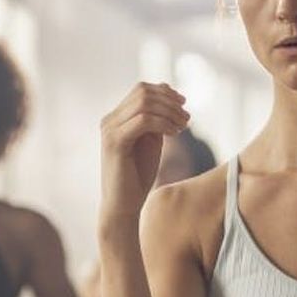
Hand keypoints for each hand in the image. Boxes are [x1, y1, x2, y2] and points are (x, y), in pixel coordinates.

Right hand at [99, 83, 188, 218]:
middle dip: (170, 101)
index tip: (183, 104)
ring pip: (144, 103)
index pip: (140, 90)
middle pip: (142, 92)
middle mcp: (109, 121)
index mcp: (115, 118)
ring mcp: (110, 130)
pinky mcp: (115, 143)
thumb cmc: (137, 176)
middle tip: (186, 117)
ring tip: (183, 126)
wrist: (122, 206)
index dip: (165, 91)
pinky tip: (174, 134)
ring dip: (170, 112)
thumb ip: (156, 119)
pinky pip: (143, 121)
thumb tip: (170, 94)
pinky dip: (164, 123)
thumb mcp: (150, 141)